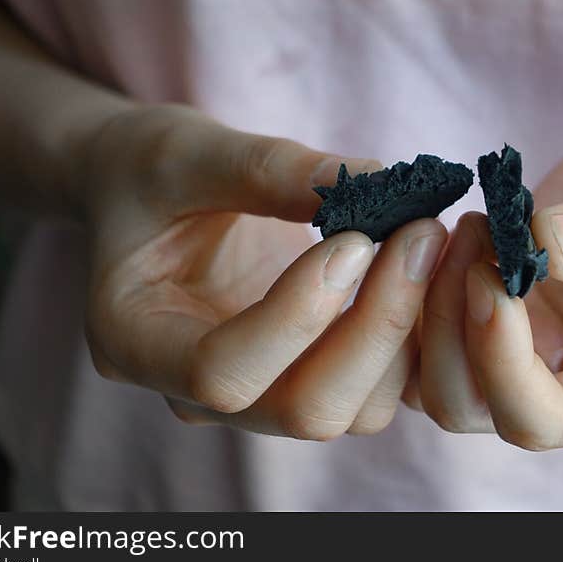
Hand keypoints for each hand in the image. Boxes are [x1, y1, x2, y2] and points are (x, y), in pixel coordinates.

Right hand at [80, 105, 446, 438]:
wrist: (148, 196)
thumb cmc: (145, 171)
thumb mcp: (182, 151)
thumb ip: (266, 169)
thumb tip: (378, 180)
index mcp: (138, 344)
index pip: (222, 375)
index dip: (296, 317)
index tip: (353, 237)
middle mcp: (198, 392)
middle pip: (306, 410)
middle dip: (375, 326)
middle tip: (420, 231)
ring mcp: (258, 394)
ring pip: (355, 411)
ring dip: (404, 331)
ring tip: (424, 238)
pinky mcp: (306, 375)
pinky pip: (378, 389)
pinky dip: (412, 338)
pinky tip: (422, 266)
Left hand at [418, 113, 562, 448]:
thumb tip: (545, 246)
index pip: (538, 420)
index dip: (499, 358)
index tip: (490, 276)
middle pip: (464, 403)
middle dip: (448, 324)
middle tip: (470, 234)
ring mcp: (521, 352)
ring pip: (429, 372)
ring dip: (425, 304)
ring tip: (463, 224)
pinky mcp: (490, 314)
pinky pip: (421, 328)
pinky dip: (413, 288)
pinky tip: (442, 231)